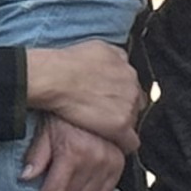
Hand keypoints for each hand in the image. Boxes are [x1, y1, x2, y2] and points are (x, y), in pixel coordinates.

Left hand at [17, 113, 126, 190]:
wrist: (89, 97)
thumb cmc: (62, 114)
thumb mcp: (44, 131)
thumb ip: (36, 156)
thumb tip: (26, 178)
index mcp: (72, 153)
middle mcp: (94, 160)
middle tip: (51, 178)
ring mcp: (110, 162)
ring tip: (67, 176)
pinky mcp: (119, 163)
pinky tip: (83, 180)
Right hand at [20, 38, 143, 149]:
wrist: (55, 78)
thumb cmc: (64, 63)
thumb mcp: (95, 46)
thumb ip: (113, 55)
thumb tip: (117, 58)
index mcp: (125, 65)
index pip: (132, 83)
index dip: (119, 92)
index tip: (109, 97)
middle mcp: (131, 84)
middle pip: (135, 101)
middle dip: (121, 107)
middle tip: (103, 113)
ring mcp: (128, 105)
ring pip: (133, 120)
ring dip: (120, 123)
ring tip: (101, 127)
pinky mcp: (120, 124)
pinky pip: (130, 141)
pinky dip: (122, 143)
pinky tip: (111, 143)